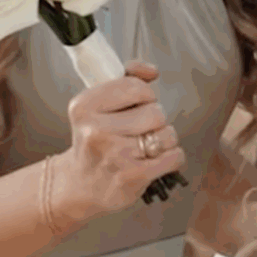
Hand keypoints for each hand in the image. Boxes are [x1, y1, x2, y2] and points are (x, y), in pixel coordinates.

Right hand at [53, 60, 187, 223]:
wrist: (81, 185)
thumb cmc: (96, 141)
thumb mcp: (98, 106)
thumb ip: (126, 80)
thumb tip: (151, 71)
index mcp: (84, 108)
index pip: (136, 87)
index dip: (144, 96)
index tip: (135, 105)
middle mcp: (96, 132)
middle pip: (156, 112)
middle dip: (154, 120)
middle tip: (137, 131)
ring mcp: (115, 156)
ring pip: (168, 134)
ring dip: (163, 140)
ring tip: (143, 147)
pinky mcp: (133, 177)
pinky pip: (175, 156)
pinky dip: (171, 157)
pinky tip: (152, 161)